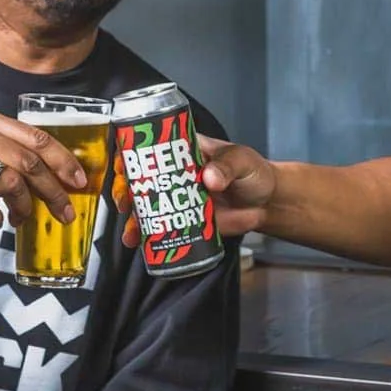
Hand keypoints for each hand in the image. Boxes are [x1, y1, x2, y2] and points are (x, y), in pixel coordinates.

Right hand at [0, 110, 91, 239]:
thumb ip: (16, 160)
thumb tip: (64, 181)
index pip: (35, 137)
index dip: (63, 160)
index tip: (80, 182)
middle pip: (27, 163)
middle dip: (52, 191)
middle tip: (63, 213)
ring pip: (9, 183)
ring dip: (22, 208)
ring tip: (19, 219)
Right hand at [117, 133, 273, 246]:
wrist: (268, 203)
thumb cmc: (252, 172)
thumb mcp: (242, 160)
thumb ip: (228, 166)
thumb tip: (209, 178)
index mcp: (182, 151)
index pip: (148, 147)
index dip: (129, 153)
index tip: (122, 164)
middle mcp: (172, 175)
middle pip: (138, 180)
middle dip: (125, 191)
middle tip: (125, 202)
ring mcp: (175, 200)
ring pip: (145, 207)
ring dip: (132, 219)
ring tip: (130, 231)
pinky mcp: (183, 222)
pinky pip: (160, 229)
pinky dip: (148, 237)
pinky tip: (139, 243)